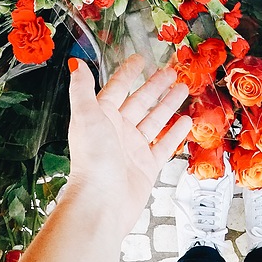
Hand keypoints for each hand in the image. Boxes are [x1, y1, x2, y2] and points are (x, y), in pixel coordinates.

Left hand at [65, 54, 191, 238]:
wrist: (102, 202)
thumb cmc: (92, 160)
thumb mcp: (86, 116)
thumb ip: (82, 89)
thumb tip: (74, 63)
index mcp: (102, 116)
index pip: (117, 88)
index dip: (128, 73)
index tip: (139, 59)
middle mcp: (118, 131)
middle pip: (140, 102)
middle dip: (155, 86)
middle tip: (171, 72)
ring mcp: (133, 149)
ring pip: (155, 120)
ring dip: (168, 104)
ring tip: (183, 89)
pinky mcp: (147, 166)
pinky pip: (164, 145)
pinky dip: (175, 132)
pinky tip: (186, 121)